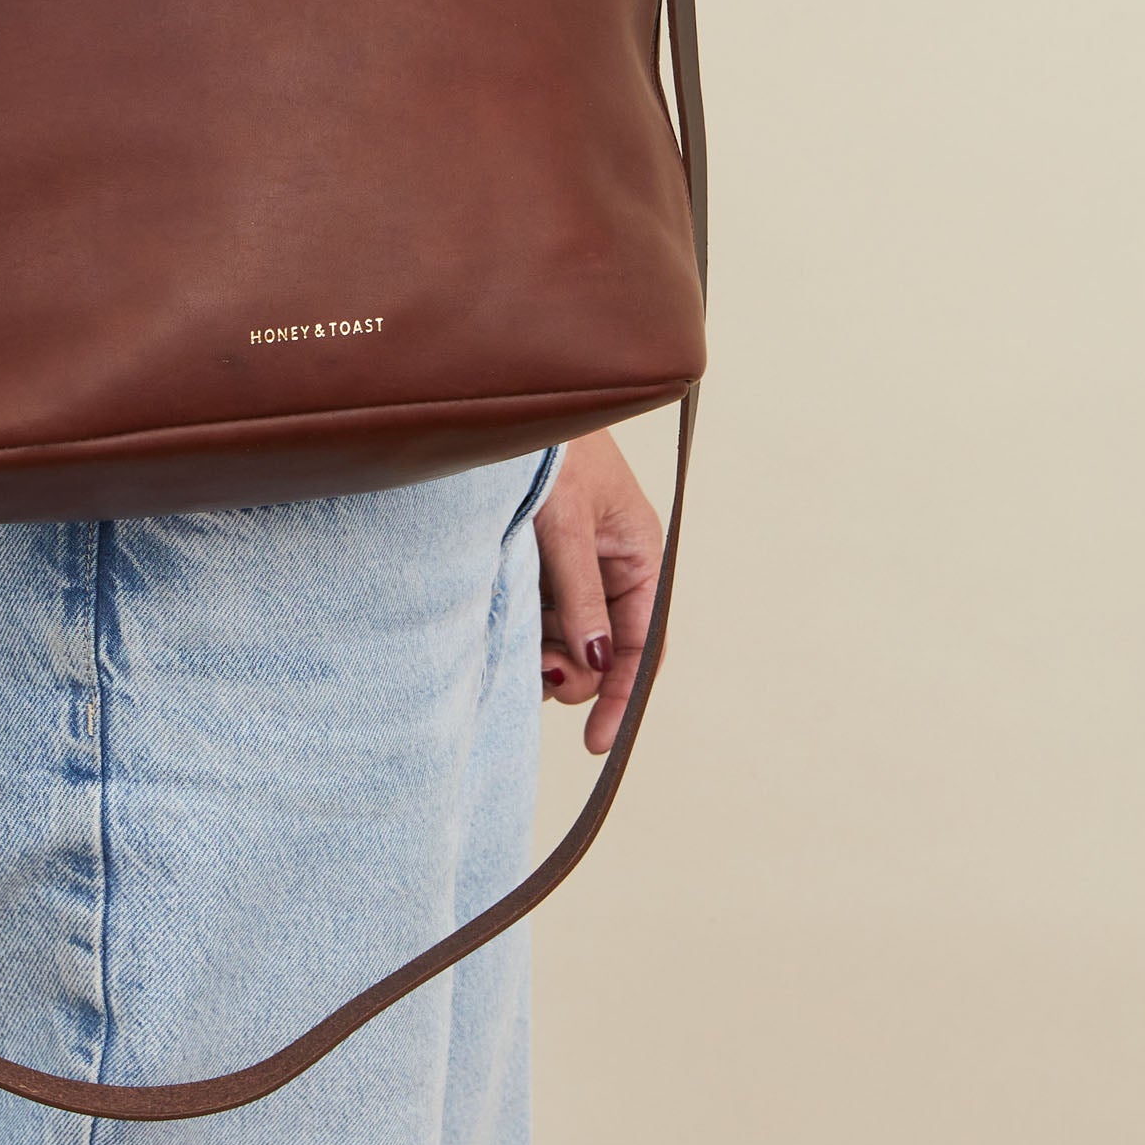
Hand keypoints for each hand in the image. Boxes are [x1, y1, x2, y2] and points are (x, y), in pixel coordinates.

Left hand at [534, 429, 663, 754]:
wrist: (502, 402)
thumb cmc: (550, 454)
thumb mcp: (565, 527)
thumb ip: (581, 597)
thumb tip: (596, 666)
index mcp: (638, 556)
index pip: (642, 645)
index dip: (623, 697)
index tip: (595, 742)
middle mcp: (611, 566)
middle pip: (602, 651)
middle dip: (573, 670)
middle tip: (536, 667)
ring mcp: (574, 565)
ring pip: (567, 636)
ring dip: (545, 649)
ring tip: (517, 629)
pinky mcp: (539, 560)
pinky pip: (539, 612)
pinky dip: (526, 625)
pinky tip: (504, 613)